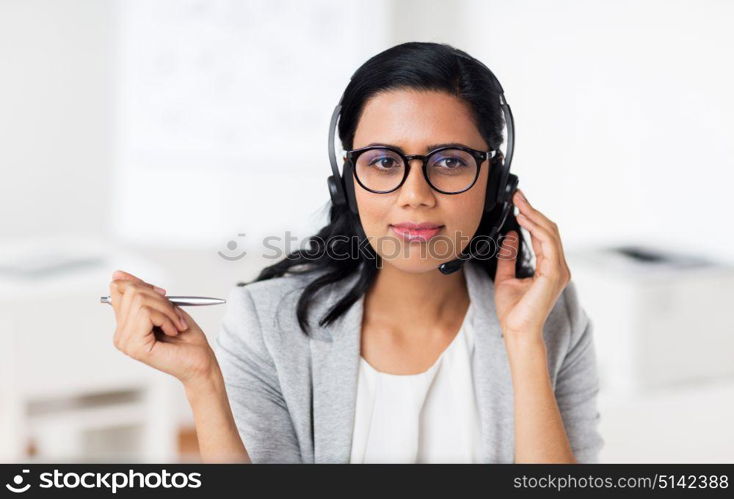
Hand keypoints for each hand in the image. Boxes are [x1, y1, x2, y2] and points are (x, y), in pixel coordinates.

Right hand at [107, 270, 218, 385]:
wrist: (200, 361)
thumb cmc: (187, 338)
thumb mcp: (164, 307)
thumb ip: (142, 292)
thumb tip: (118, 274)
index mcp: (125, 325)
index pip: (118, 288)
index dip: (144, 285)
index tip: (163, 295)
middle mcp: (120, 334)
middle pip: (131, 291)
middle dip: (160, 299)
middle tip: (174, 314)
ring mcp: (125, 342)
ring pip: (140, 301)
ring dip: (167, 310)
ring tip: (176, 325)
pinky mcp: (135, 346)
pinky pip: (146, 313)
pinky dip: (167, 318)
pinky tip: (173, 332)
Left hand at [494, 190, 571, 342]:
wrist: (516, 331)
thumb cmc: (513, 311)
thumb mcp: (506, 277)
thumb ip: (509, 256)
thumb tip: (511, 235)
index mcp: (549, 268)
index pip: (544, 236)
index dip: (531, 217)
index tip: (518, 203)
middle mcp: (558, 268)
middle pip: (549, 230)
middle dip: (533, 210)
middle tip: (518, 196)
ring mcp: (558, 271)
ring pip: (550, 233)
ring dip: (534, 215)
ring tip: (519, 204)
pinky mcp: (553, 274)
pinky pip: (548, 244)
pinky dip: (536, 229)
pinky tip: (523, 220)